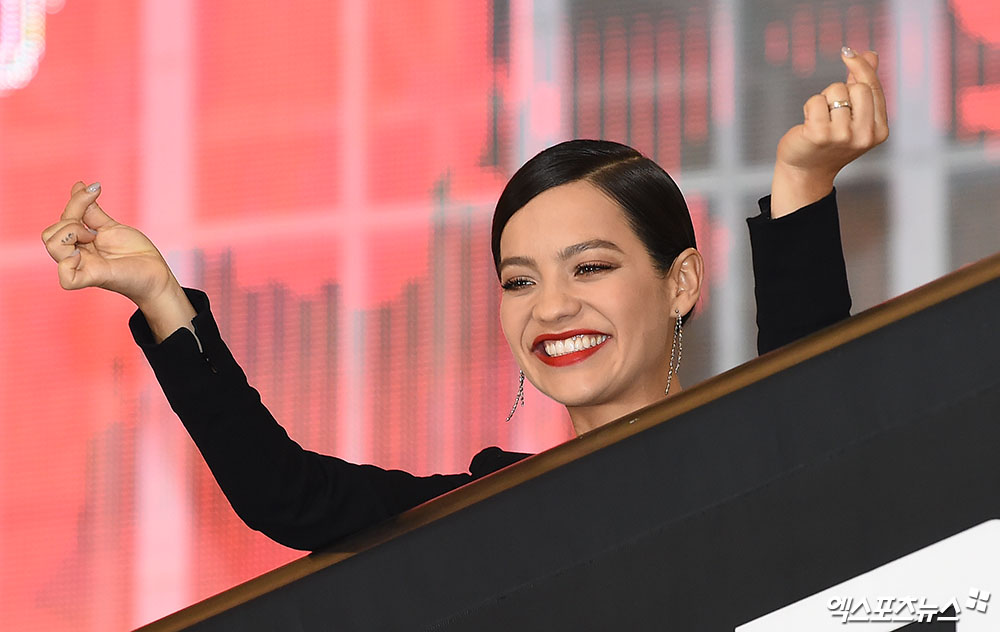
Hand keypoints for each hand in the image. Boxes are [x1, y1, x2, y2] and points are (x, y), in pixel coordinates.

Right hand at [42, 182, 195, 340]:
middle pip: (49, 234)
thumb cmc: (135, 253)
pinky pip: (66, 278)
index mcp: (80, 244)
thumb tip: (78, 185)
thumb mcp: (111, 227)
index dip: (75, 202)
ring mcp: (83, 267)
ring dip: (72, 233)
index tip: (95, 190)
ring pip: (53, 247)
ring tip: (93, 238)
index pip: (62, 221)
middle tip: (94, 231)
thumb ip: (91, 212)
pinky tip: (82, 255)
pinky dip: (68, 264)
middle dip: (70, 221)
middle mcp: (77, 255)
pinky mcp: (93, 278)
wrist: (157, 272)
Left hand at [771, 47, 888, 217]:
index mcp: (880, 131)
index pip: (873, 88)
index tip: (847, 52)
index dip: (861, 67)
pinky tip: (808, 124)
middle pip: (857, 86)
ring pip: (835, 91)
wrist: (805, 171)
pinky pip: (816, 100)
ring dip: (824, 100)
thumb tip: (871, 54)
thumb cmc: (830, 141)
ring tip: (820, 120)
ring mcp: (843, 136)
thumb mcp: (854, 115)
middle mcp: (865, 136)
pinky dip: (810, 106)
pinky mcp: (820, 135)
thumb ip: (864, 85)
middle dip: (840, 90)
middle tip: (831, 110)